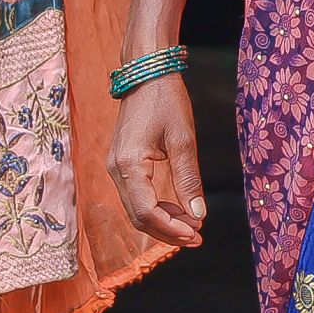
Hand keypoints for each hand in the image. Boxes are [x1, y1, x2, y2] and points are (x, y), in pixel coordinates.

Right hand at [109, 71, 207, 246]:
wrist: (146, 74)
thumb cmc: (165, 101)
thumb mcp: (183, 139)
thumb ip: (189, 179)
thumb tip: (198, 214)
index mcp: (128, 165)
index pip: (146, 211)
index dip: (172, 228)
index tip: (197, 233)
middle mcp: (115, 170)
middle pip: (138, 216)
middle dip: (167, 231)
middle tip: (197, 237)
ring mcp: (115, 168)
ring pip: (136, 209)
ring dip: (163, 222)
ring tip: (192, 226)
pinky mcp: (122, 165)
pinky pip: (136, 196)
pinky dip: (156, 208)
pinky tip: (178, 210)